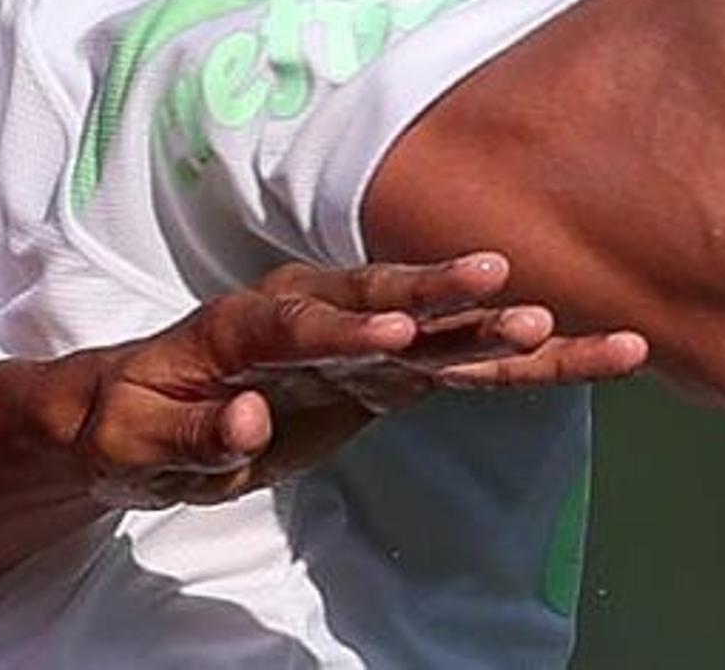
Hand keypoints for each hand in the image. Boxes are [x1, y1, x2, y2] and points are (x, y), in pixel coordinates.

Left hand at [65, 256, 647, 508]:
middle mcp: (309, 315)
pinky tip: (586, 355)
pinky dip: (518, 367)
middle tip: (507, 283)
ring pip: (443, 332)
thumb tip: (247, 421)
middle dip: (444, 294)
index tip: (396, 333)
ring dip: (510, 333)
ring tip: (597, 335)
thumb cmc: (127, 422)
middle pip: (385, 299)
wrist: (135, 415)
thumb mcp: (136, 440)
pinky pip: (460, 369)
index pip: (298, 322)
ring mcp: (354, 341)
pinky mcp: (384, 374)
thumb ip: (196, 432)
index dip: (345, 327)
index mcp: (242, 324)